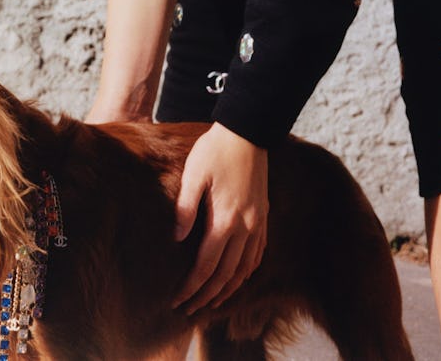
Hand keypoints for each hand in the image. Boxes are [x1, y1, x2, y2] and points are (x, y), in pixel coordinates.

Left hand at [172, 123, 267, 313]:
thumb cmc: (214, 151)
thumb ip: (186, 208)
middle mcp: (245, 228)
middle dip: (206, 295)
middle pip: (225, 274)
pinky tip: (236, 278)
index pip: (206, 265)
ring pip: (243, 269)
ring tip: (211, 302)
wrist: (247, 133)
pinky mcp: (263, 217)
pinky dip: (245, 273)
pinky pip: (256, 255)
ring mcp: (258, 224)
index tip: (178, 300)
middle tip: (189, 308)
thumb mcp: (194, 174)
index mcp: (225, 219)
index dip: (192, 286)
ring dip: (227, 289)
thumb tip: (177, 238)